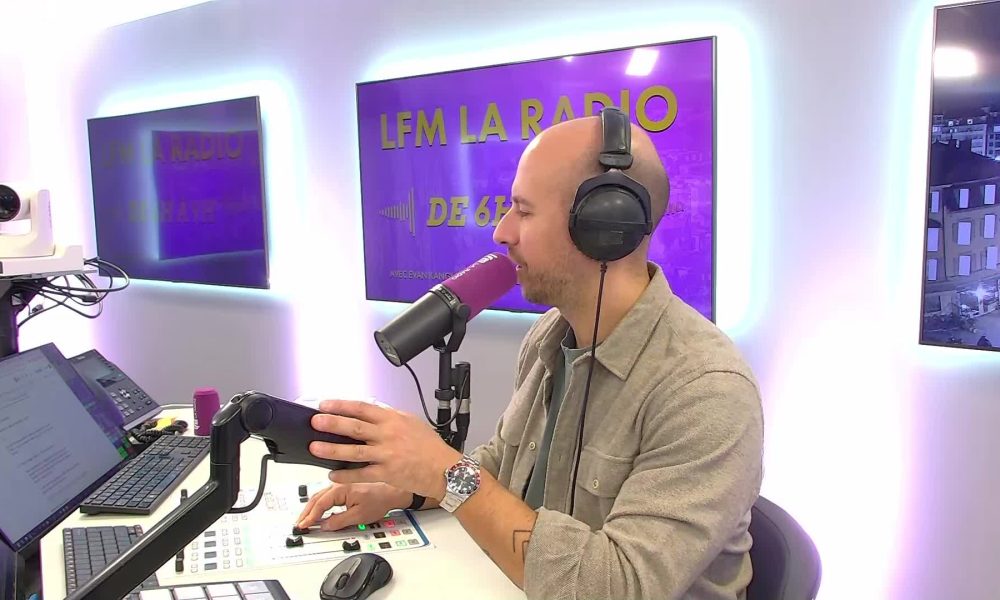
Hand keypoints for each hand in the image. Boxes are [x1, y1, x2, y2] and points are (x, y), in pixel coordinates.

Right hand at [295, 482, 409, 530]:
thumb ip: (339, 521)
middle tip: (299, 524)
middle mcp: (339, 484)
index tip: (303, 526)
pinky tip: (316, 511)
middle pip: (316, 498)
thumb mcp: (359, 516)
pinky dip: (318, 504)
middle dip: (306, 512)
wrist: (392, 492)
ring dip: (311, 508)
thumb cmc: (380, 500)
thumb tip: (325, 526)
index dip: (310, 517)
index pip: (320, 504)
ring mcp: (341, 485)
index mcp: (341, 489)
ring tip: (304, 519)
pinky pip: (326, 495)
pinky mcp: (344, 487)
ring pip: (320, 496)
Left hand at [309, 399, 461, 499]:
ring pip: (354, 451)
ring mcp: (386, 455)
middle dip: (332, 423)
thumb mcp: (412, 422)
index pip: (362, 408)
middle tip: (315, 422)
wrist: (445, 469)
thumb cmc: (430, 447)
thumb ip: (390, 418)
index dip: (341, 406)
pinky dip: (345, 474)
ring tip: (315, 447)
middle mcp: (388, 435)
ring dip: (332, 449)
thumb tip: (370, 414)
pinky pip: (361, 474)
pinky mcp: (387, 474)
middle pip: (355, 427)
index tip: (325, 405)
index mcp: (393, 420)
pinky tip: (332, 473)